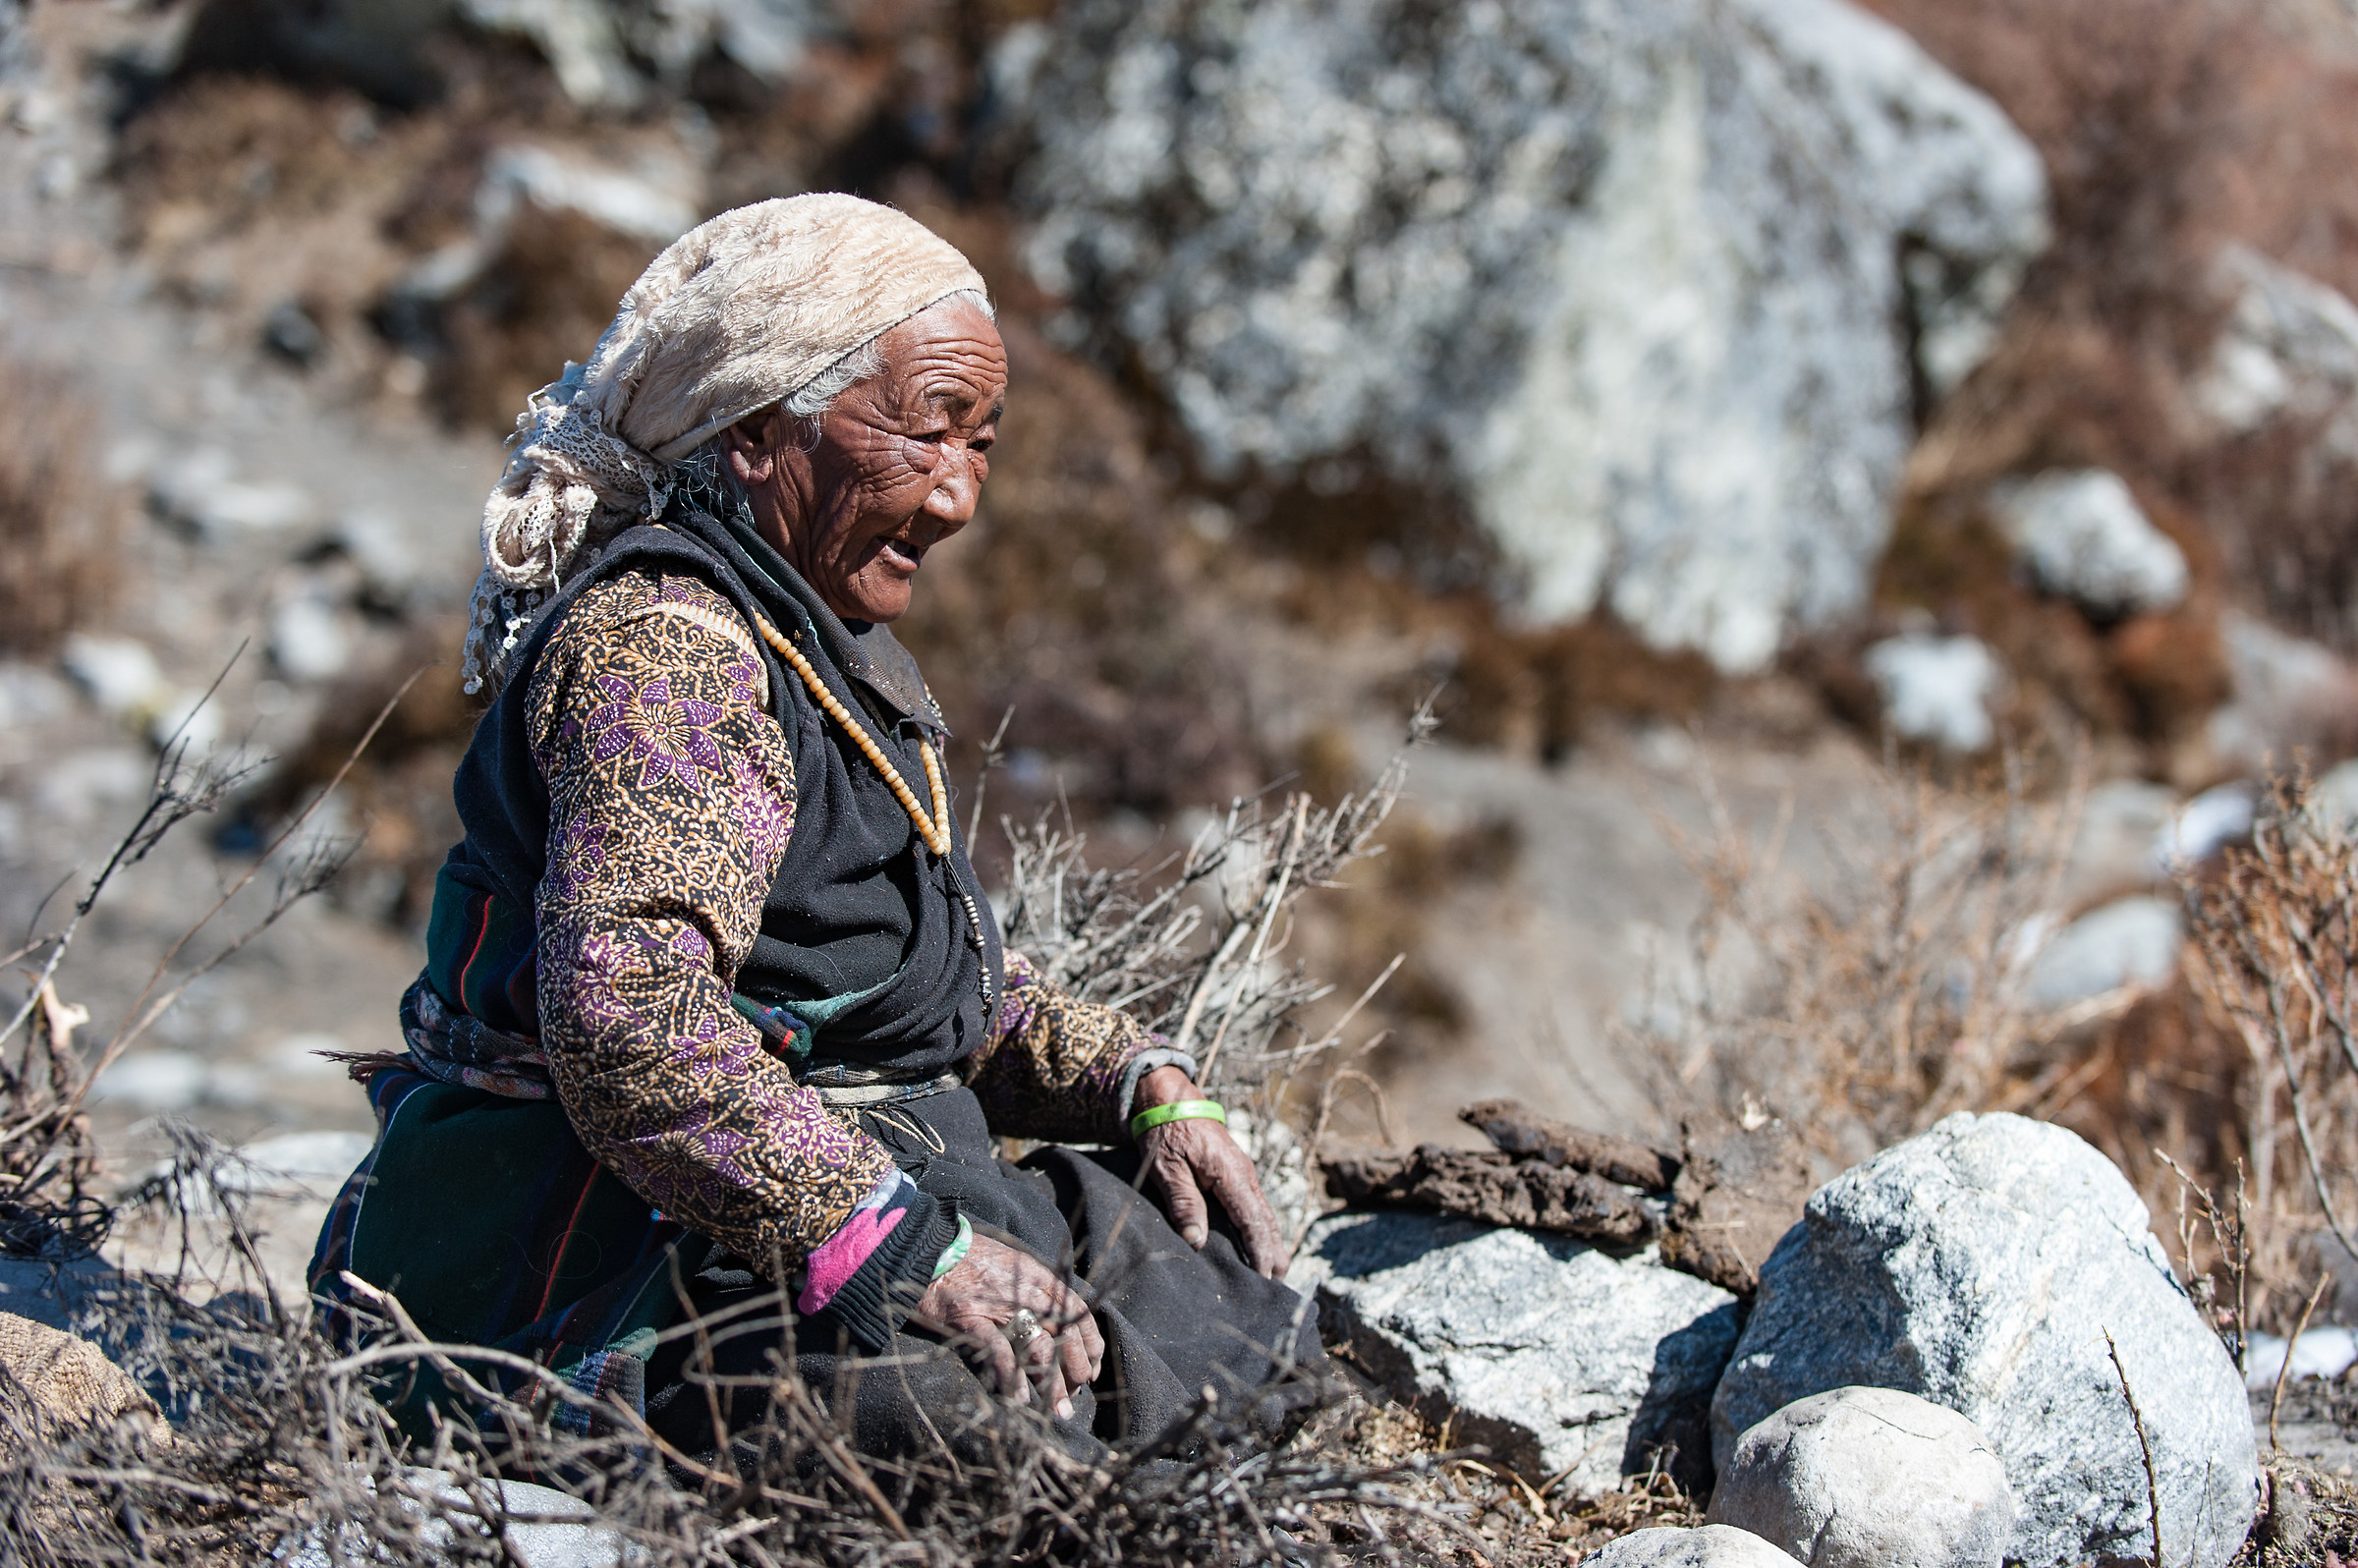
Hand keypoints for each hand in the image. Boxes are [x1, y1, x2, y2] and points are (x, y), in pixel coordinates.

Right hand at [911, 1233, 1103, 1417]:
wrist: (930, 1250)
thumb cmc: (972, 1258)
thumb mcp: (1015, 1263)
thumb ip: (1037, 1288)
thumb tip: (1059, 1324)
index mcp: (1039, 1277)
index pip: (1079, 1313)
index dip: (1091, 1345)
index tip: (1092, 1370)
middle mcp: (1026, 1292)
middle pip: (1065, 1337)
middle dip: (1075, 1371)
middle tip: (1073, 1398)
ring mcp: (1000, 1307)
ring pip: (1040, 1349)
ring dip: (1052, 1385)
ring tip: (1057, 1411)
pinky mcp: (972, 1320)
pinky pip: (999, 1353)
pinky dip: (1012, 1377)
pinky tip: (1020, 1398)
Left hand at [1134, 1066, 1290, 1277]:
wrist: (1168, 1097)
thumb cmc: (1165, 1131)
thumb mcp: (1167, 1168)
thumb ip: (1183, 1203)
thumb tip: (1196, 1241)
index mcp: (1230, 1173)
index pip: (1253, 1220)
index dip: (1260, 1251)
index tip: (1265, 1278)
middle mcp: (1243, 1174)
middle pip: (1266, 1220)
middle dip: (1273, 1253)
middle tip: (1277, 1287)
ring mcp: (1242, 1173)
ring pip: (1263, 1214)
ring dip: (1270, 1243)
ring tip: (1275, 1273)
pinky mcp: (1234, 1173)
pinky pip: (1253, 1206)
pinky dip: (1260, 1229)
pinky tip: (1258, 1245)